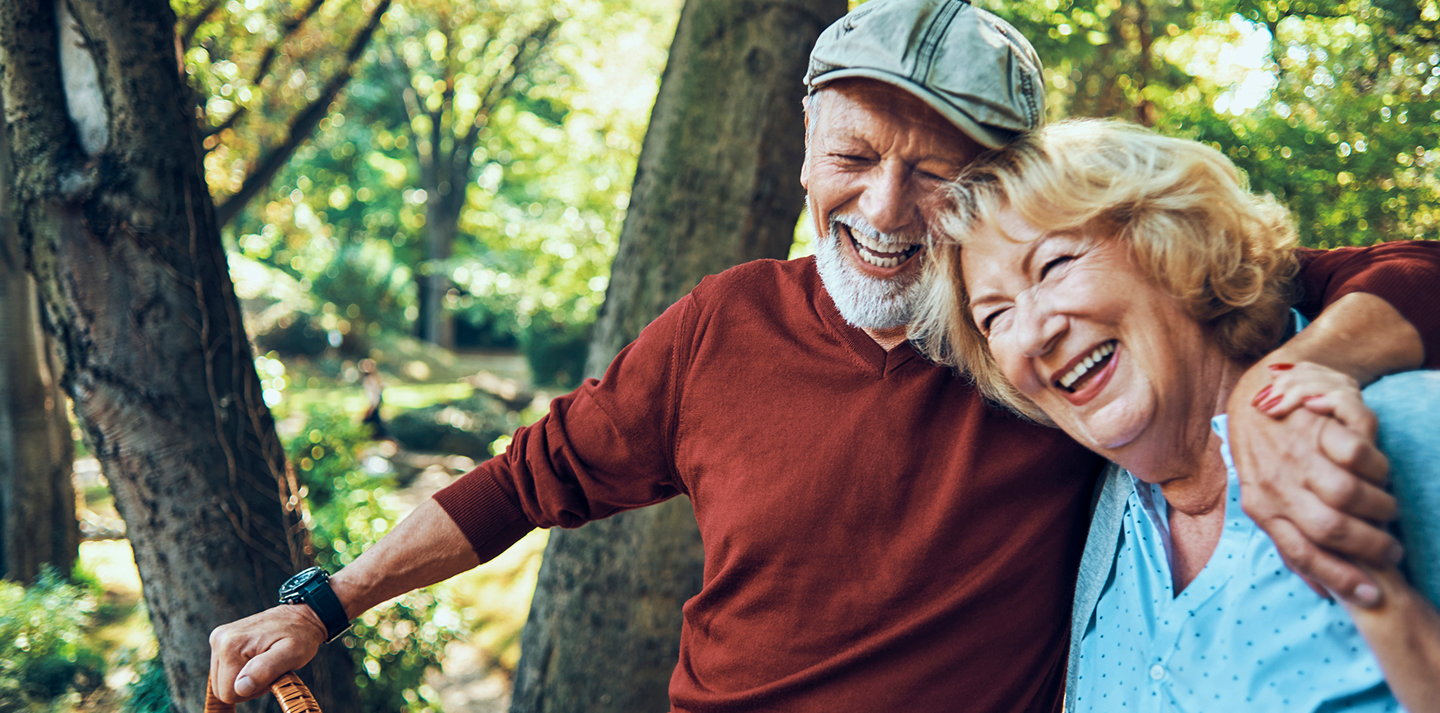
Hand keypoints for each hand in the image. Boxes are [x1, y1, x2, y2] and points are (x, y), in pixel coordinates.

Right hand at [209, 604, 326, 703]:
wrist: (301, 616)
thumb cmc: (300, 635)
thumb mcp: (292, 653)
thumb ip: (266, 670)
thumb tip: (241, 687)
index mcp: (231, 645)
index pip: (228, 693)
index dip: (252, 691)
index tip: (271, 674)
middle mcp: (219, 639)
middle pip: (222, 688)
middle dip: (247, 686)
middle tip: (270, 669)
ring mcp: (219, 639)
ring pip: (222, 681)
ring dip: (245, 679)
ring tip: (265, 662)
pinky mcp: (222, 640)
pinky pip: (224, 671)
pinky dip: (241, 671)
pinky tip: (257, 659)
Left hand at [1229, 361, 1401, 608]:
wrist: (1255, 394)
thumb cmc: (1268, 458)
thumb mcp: (1267, 499)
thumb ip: (1290, 540)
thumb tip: (1322, 590)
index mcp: (1261, 508)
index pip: (1300, 553)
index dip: (1340, 578)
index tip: (1373, 595)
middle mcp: (1274, 482)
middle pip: (1329, 527)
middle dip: (1370, 546)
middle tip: (1391, 549)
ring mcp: (1293, 452)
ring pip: (1346, 491)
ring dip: (1379, 507)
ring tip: (1388, 510)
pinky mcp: (1313, 423)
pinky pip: (1357, 452)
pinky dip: (1377, 467)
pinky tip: (1380, 472)